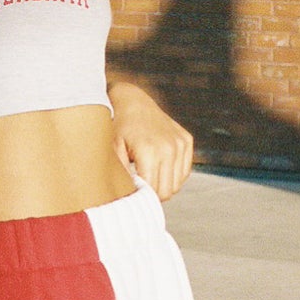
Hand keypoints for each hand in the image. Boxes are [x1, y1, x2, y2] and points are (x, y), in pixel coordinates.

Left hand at [108, 80, 193, 201]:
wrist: (133, 102)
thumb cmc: (119, 127)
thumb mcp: (113, 151)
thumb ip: (122, 176)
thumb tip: (130, 197)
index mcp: (150, 152)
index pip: (153, 192)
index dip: (142, 196)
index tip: (133, 191)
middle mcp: (169, 148)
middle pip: (167, 191)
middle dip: (154, 194)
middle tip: (141, 186)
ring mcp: (180, 144)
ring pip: (177, 184)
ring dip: (164, 184)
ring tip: (149, 175)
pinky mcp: (186, 140)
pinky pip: (185, 171)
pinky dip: (174, 174)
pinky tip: (160, 167)